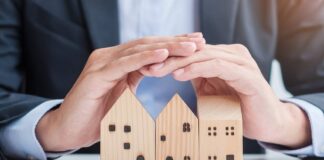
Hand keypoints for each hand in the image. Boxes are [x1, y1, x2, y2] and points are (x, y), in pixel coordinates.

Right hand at [36, 33, 205, 150]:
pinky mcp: (96, 75)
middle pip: (147, 44)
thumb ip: (135, 77)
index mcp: (117, 60)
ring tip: (188, 46)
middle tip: (198, 40)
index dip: (172, 44)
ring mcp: (102, 63)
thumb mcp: (122, 92)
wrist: (69, 129)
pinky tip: (162, 54)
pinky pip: (124, 64)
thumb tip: (156, 68)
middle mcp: (109, 57)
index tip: (194, 44)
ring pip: (138, 50)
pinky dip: (144, 58)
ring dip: (166, 47)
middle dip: (175, 42)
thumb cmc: (96, 114)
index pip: (149, 48)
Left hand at [144, 44, 310, 147]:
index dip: (169, 58)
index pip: (192, 52)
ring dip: (178, 63)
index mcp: (223, 56)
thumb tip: (174, 73)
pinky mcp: (247, 75)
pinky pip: (218, 66)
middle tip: (147, 66)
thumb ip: (198, 78)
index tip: (146, 66)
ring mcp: (241, 63)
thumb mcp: (212, 91)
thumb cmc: (238, 108)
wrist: (267, 123)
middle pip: (194, 51)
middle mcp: (232, 55)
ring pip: (204, 56)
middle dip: (168, 59)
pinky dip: (197, 69)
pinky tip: (179, 74)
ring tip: (158, 70)